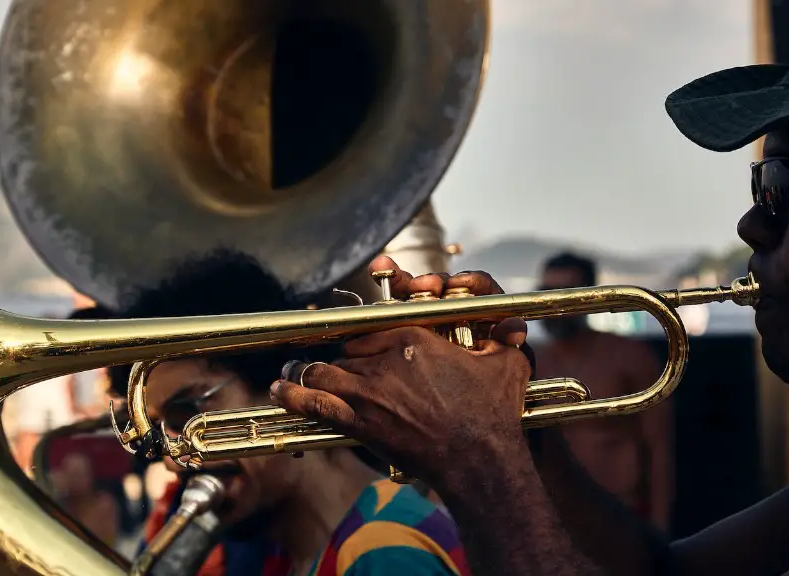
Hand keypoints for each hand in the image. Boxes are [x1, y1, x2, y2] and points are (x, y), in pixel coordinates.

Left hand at [270, 256, 532, 486]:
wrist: (479, 459)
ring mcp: (369, 391)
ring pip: (324, 370)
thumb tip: (510, 325)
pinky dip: (291, 395)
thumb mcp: (505, 362)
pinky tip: (278, 390)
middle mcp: (385, 359)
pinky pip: (313, 402)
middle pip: (345, 349)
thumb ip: (501, 335)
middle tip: (333, 364)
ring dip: (310, 373)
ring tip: (296, 373)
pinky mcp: (360, 422)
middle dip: (339, 357)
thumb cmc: (493, 411)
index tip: (357, 341)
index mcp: (414, 338)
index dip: (361, 336)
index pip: (371, 327)